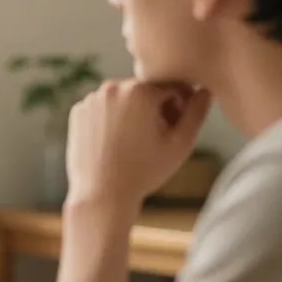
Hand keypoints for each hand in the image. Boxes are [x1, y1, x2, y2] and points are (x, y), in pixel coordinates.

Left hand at [66, 79, 210, 209]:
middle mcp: (113, 87)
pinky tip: (115, 143)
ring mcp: (92, 99)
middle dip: (155, 108)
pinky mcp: (77, 111)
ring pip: (123, 98)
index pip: (173, 87)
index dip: (180, 108)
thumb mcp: (180, 144)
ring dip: (132, 112)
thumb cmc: (144, 172)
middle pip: (145, 90)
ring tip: (135, 142)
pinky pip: (103, 108)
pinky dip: (110, 119)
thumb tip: (204, 91)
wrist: (102, 195)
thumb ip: (197, 113)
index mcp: (141, 90)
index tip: (176, 129)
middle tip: (156, 138)